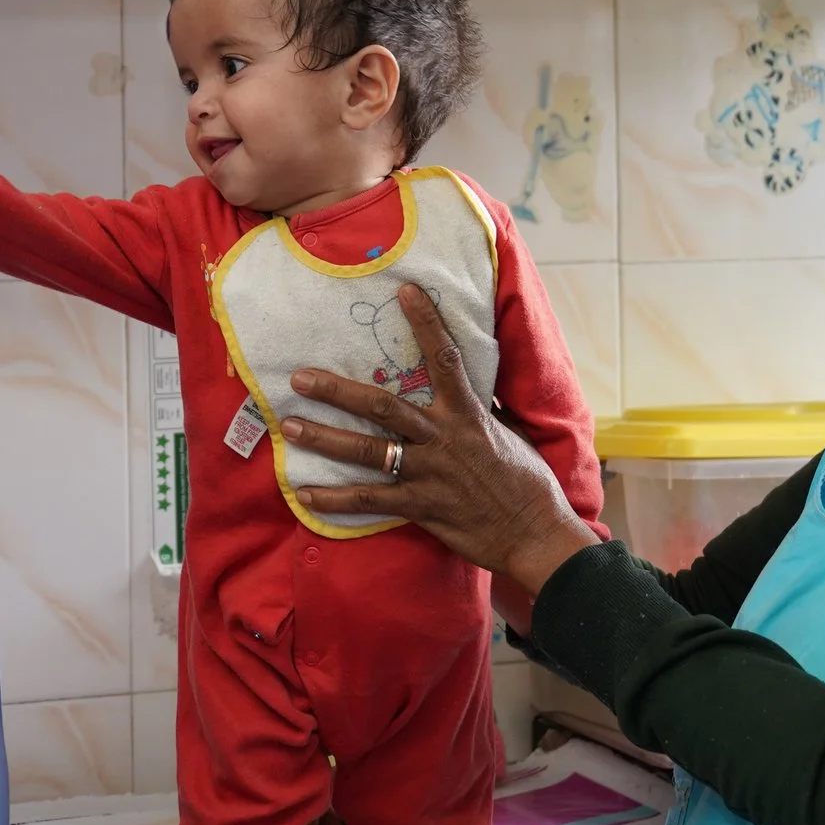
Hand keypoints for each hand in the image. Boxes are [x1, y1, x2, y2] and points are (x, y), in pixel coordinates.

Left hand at [284, 283, 599, 595]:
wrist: (534, 533)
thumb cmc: (526, 481)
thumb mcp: (509, 432)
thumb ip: (482, 408)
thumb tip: (469, 382)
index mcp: (469, 414)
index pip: (446, 359)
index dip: (426, 323)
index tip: (404, 292)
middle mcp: (444, 438)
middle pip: (383, 406)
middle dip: (337, 391)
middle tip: (299, 378)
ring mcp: (430, 473)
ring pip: (367, 451)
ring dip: (324, 438)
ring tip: (289, 427)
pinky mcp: (422, 507)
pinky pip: (370, 500)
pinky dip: (334, 499)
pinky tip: (304, 494)